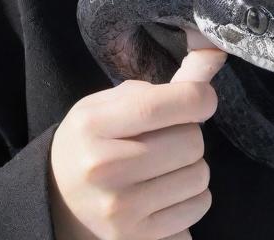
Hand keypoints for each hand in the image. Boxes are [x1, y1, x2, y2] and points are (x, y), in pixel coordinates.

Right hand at [49, 28, 227, 239]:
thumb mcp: (116, 103)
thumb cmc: (95, 140)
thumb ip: (171, 82)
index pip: (161, 106)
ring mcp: (120, 211)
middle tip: (170, 138)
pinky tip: (164, 194)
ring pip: (199, 177)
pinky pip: (196, 210)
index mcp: (94, 125)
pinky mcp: (136, 239)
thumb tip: (216, 52)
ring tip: (166, 167)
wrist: (58, 200)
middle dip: (190, 134)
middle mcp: (103, 169)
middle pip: (190, 142)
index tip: (202, 99)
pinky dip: (190, 200)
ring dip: (192, 168)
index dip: (198, 98)